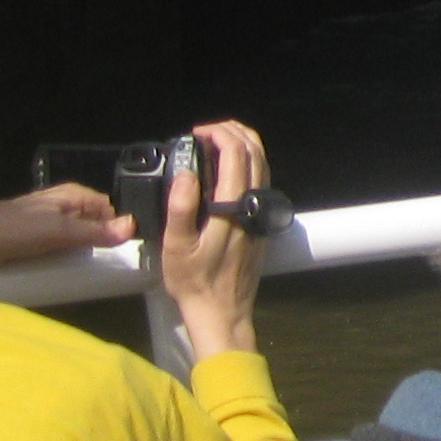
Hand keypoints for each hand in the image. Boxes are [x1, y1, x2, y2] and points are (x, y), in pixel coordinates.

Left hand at [0, 183, 133, 272]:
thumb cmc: (14, 230)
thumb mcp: (58, 230)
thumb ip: (94, 231)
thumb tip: (133, 226)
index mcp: (72, 196)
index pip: (108, 209)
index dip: (117, 227)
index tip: (126, 252)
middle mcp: (62, 208)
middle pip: (93, 226)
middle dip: (101, 244)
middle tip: (109, 269)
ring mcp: (47, 227)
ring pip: (76, 241)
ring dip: (82, 257)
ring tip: (91, 276)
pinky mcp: (33, 246)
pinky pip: (58, 253)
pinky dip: (64, 263)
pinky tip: (68, 277)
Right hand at [160, 120, 274, 360]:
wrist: (222, 311)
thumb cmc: (195, 282)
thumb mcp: (176, 248)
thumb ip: (181, 209)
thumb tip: (186, 174)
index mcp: (234, 208)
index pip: (236, 156)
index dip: (220, 135)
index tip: (198, 132)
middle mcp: (254, 205)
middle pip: (255, 153)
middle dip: (235, 132)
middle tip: (209, 129)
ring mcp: (262, 213)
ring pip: (263, 165)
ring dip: (245, 144)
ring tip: (221, 138)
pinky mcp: (262, 222)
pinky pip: (262, 180)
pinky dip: (250, 162)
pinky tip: (232, 166)